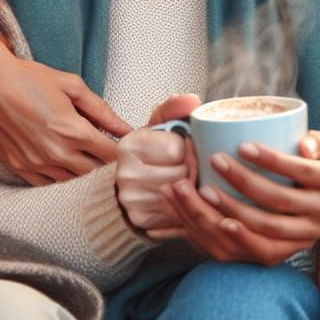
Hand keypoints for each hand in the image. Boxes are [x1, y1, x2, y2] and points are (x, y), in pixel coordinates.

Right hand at [0, 38, 131, 184]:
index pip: (110, 155)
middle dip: (106, 165)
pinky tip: (65, 163)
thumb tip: (126, 128)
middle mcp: (55, 152)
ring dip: (83, 173)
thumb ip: (102, 111)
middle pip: (94, 172)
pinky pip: (48, 184)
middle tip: (110, 155)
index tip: (126, 147)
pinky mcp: (19, 167)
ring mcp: (36, 163)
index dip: (122, 153)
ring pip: (72, 182)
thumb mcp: (73, 86)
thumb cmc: (31, 78)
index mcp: (72, 130)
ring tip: (88, 158)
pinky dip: (61, 177)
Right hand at [115, 94, 201, 232]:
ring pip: (183, 194)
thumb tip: (193, 100)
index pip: (176, 148)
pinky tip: (185, 198)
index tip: (188, 147)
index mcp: (130, 145)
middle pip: (182, 173)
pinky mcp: (141, 219)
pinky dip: (187, 206)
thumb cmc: (149, 151)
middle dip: (193, 169)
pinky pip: (178, 213)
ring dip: (192, 188)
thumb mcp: (157, 126)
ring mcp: (132, 199)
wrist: (126, 184)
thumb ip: (174, 108)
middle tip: (192, 166)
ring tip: (190, 180)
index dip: (189, 148)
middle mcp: (126, 173)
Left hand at [155, 131, 319, 263]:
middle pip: (280, 201)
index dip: (272, 160)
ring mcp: (310, 235)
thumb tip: (304, 145)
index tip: (242, 145)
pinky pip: (263, 250)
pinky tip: (217, 222)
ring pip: (268, 229)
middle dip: (244, 182)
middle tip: (216, 161)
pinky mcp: (294, 250)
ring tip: (206, 191)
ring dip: (233, 210)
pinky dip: (239, 237)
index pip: (302, 171)